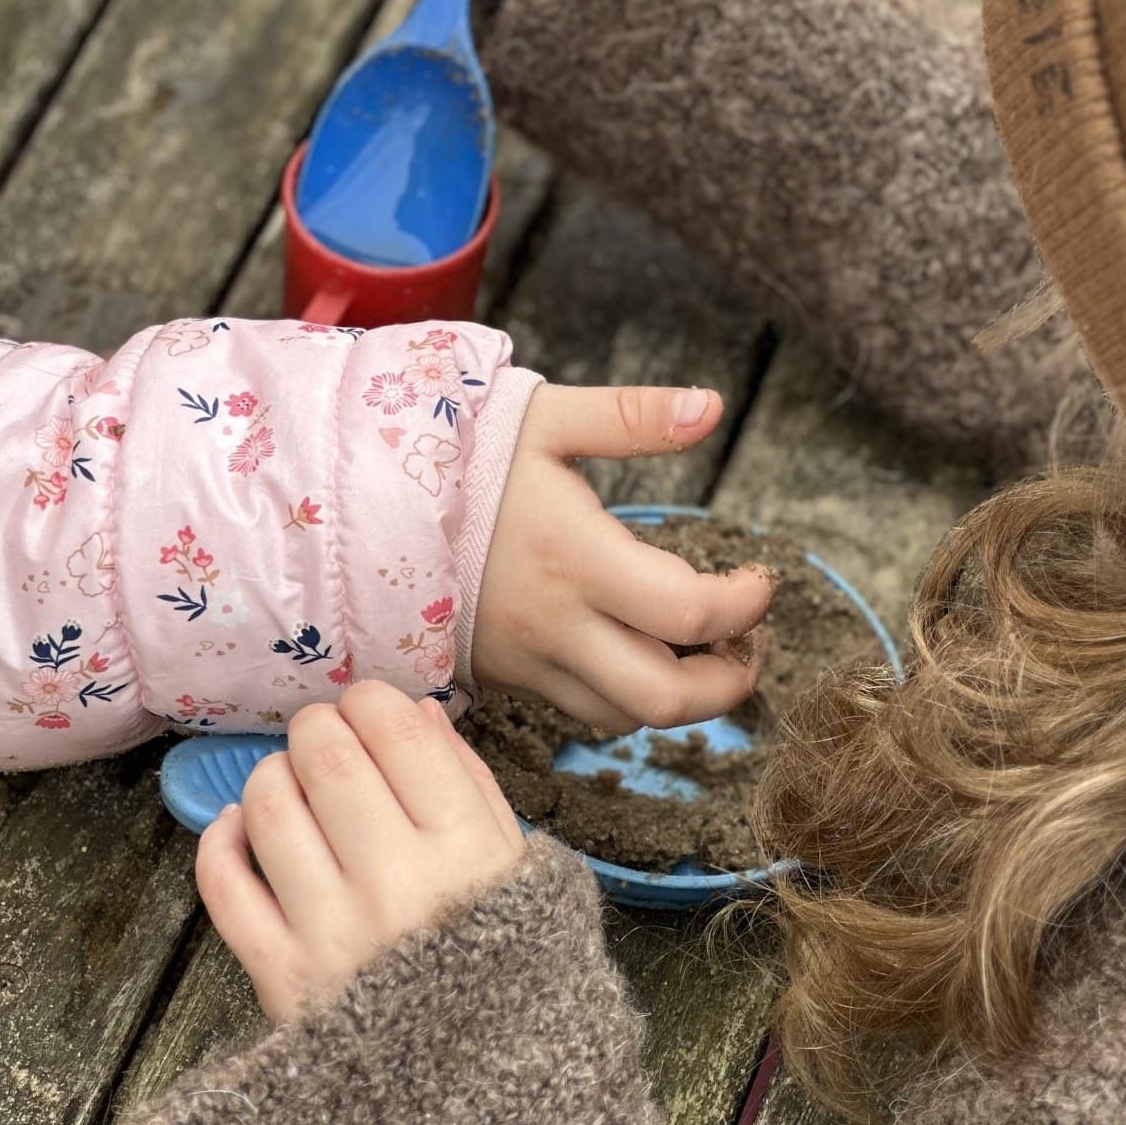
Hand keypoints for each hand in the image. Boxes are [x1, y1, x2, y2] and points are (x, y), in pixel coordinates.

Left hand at [199, 681, 526, 1023]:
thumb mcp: (515, 870)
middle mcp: (397, 886)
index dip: (372, 701)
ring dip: (273, 776)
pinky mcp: (281, 978)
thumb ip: (469, 784)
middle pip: (328, 758)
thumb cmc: (502, 969)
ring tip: (293, 785)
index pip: (398, 733)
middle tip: (325, 738)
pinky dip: (223, 839)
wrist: (477, 1102)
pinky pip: (225, 884)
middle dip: (320, 729)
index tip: (368, 707)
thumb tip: (414, 711)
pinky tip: (242, 827)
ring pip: (270, 807)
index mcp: (467, 854)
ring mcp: (333, 934)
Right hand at [472, 382, 772, 731]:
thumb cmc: (463, 456)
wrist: (366, 507)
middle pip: (664, 699)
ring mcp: (530, 660)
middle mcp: (557, 625)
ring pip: (625, 718)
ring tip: (706, 649)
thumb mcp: (546, 419)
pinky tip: (643, 650)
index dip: (744, 606)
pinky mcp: (511, 677)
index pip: (688, 612)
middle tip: (749, 643)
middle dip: (728, 684)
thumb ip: (630, 416)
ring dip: (681, 697)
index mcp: (577, 558)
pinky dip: (628, 696)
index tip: (759, 581)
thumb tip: (712, 406)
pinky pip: (584, 711)